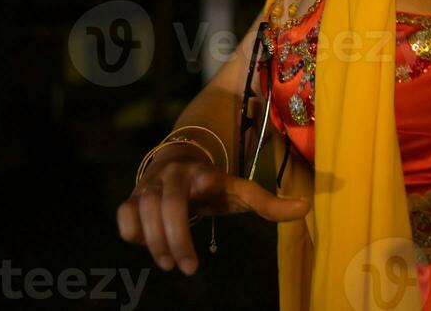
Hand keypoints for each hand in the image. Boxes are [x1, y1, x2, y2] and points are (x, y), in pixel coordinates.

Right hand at [116, 145, 309, 275]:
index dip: (209, 186)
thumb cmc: (213, 184)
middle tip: (188, 269)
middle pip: (169, 203)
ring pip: (144, 210)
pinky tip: (147, 244)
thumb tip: (305, 209)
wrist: (177, 161)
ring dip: (155, 241)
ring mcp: (151, 185)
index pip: (207, 179)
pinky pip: (125, 215)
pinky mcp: (133, 196)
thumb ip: (268, 203)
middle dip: (176, 238)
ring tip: (169, 263)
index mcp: (204, 174)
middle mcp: (175, 176)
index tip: (211, 196)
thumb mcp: (239, 191)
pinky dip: (133, 233)